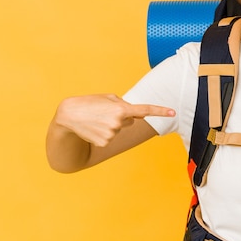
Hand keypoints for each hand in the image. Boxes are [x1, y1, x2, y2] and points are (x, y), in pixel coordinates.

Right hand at [54, 94, 174, 146]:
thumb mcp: (107, 98)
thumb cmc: (89, 103)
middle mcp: (119, 121)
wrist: (68, 116)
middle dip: (121, 116)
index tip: (173, 112)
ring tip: (96, 119)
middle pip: (130, 120)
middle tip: (103, 112)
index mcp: (121, 107)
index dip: (160, 111)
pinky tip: (93, 129)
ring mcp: (112, 133)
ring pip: (120, 129)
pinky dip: (103, 133)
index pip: (145, 109)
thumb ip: (124, 104)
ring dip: (111, 124)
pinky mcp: (105, 142)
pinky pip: (111, 137)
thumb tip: (137, 115)